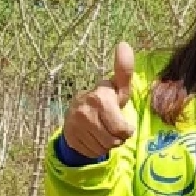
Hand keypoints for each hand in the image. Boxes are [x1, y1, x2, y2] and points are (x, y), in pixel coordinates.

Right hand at [61, 42, 134, 158]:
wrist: (77, 116)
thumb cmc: (105, 101)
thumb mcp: (118, 89)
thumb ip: (124, 71)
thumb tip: (124, 44)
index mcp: (100, 97)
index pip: (122, 129)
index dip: (125, 130)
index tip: (122, 125)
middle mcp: (86, 109)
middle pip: (116, 140)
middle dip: (118, 137)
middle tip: (113, 127)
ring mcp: (76, 124)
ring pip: (105, 147)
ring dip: (108, 143)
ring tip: (103, 131)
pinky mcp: (70, 136)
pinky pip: (93, 152)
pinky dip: (96, 149)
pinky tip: (92, 137)